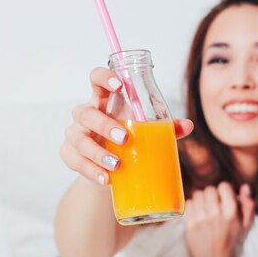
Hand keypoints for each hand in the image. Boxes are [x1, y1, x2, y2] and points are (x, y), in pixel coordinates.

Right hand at [60, 67, 193, 185]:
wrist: (109, 170)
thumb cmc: (127, 142)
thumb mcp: (145, 131)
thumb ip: (165, 127)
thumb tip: (188, 126)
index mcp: (103, 101)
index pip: (96, 79)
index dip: (104, 77)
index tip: (119, 85)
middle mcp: (85, 114)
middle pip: (86, 113)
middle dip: (104, 125)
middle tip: (124, 138)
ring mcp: (75, 135)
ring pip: (79, 140)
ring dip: (98, 153)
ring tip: (117, 165)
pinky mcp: (69, 155)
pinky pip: (75, 161)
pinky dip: (90, 171)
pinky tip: (106, 179)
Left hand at [184, 182, 254, 256]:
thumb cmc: (229, 238)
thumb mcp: (245, 224)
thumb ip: (248, 204)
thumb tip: (245, 187)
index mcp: (231, 212)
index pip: (223, 186)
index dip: (223, 191)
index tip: (222, 198)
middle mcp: (215, 213)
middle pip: (209, 189)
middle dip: (211, 195)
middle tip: (212, 204)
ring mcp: (201, 218)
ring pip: (197, 194)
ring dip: (201, 200)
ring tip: (204, 209)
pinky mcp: (189, 223)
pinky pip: (188, 203)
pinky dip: (192, 207)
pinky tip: (197, 214)